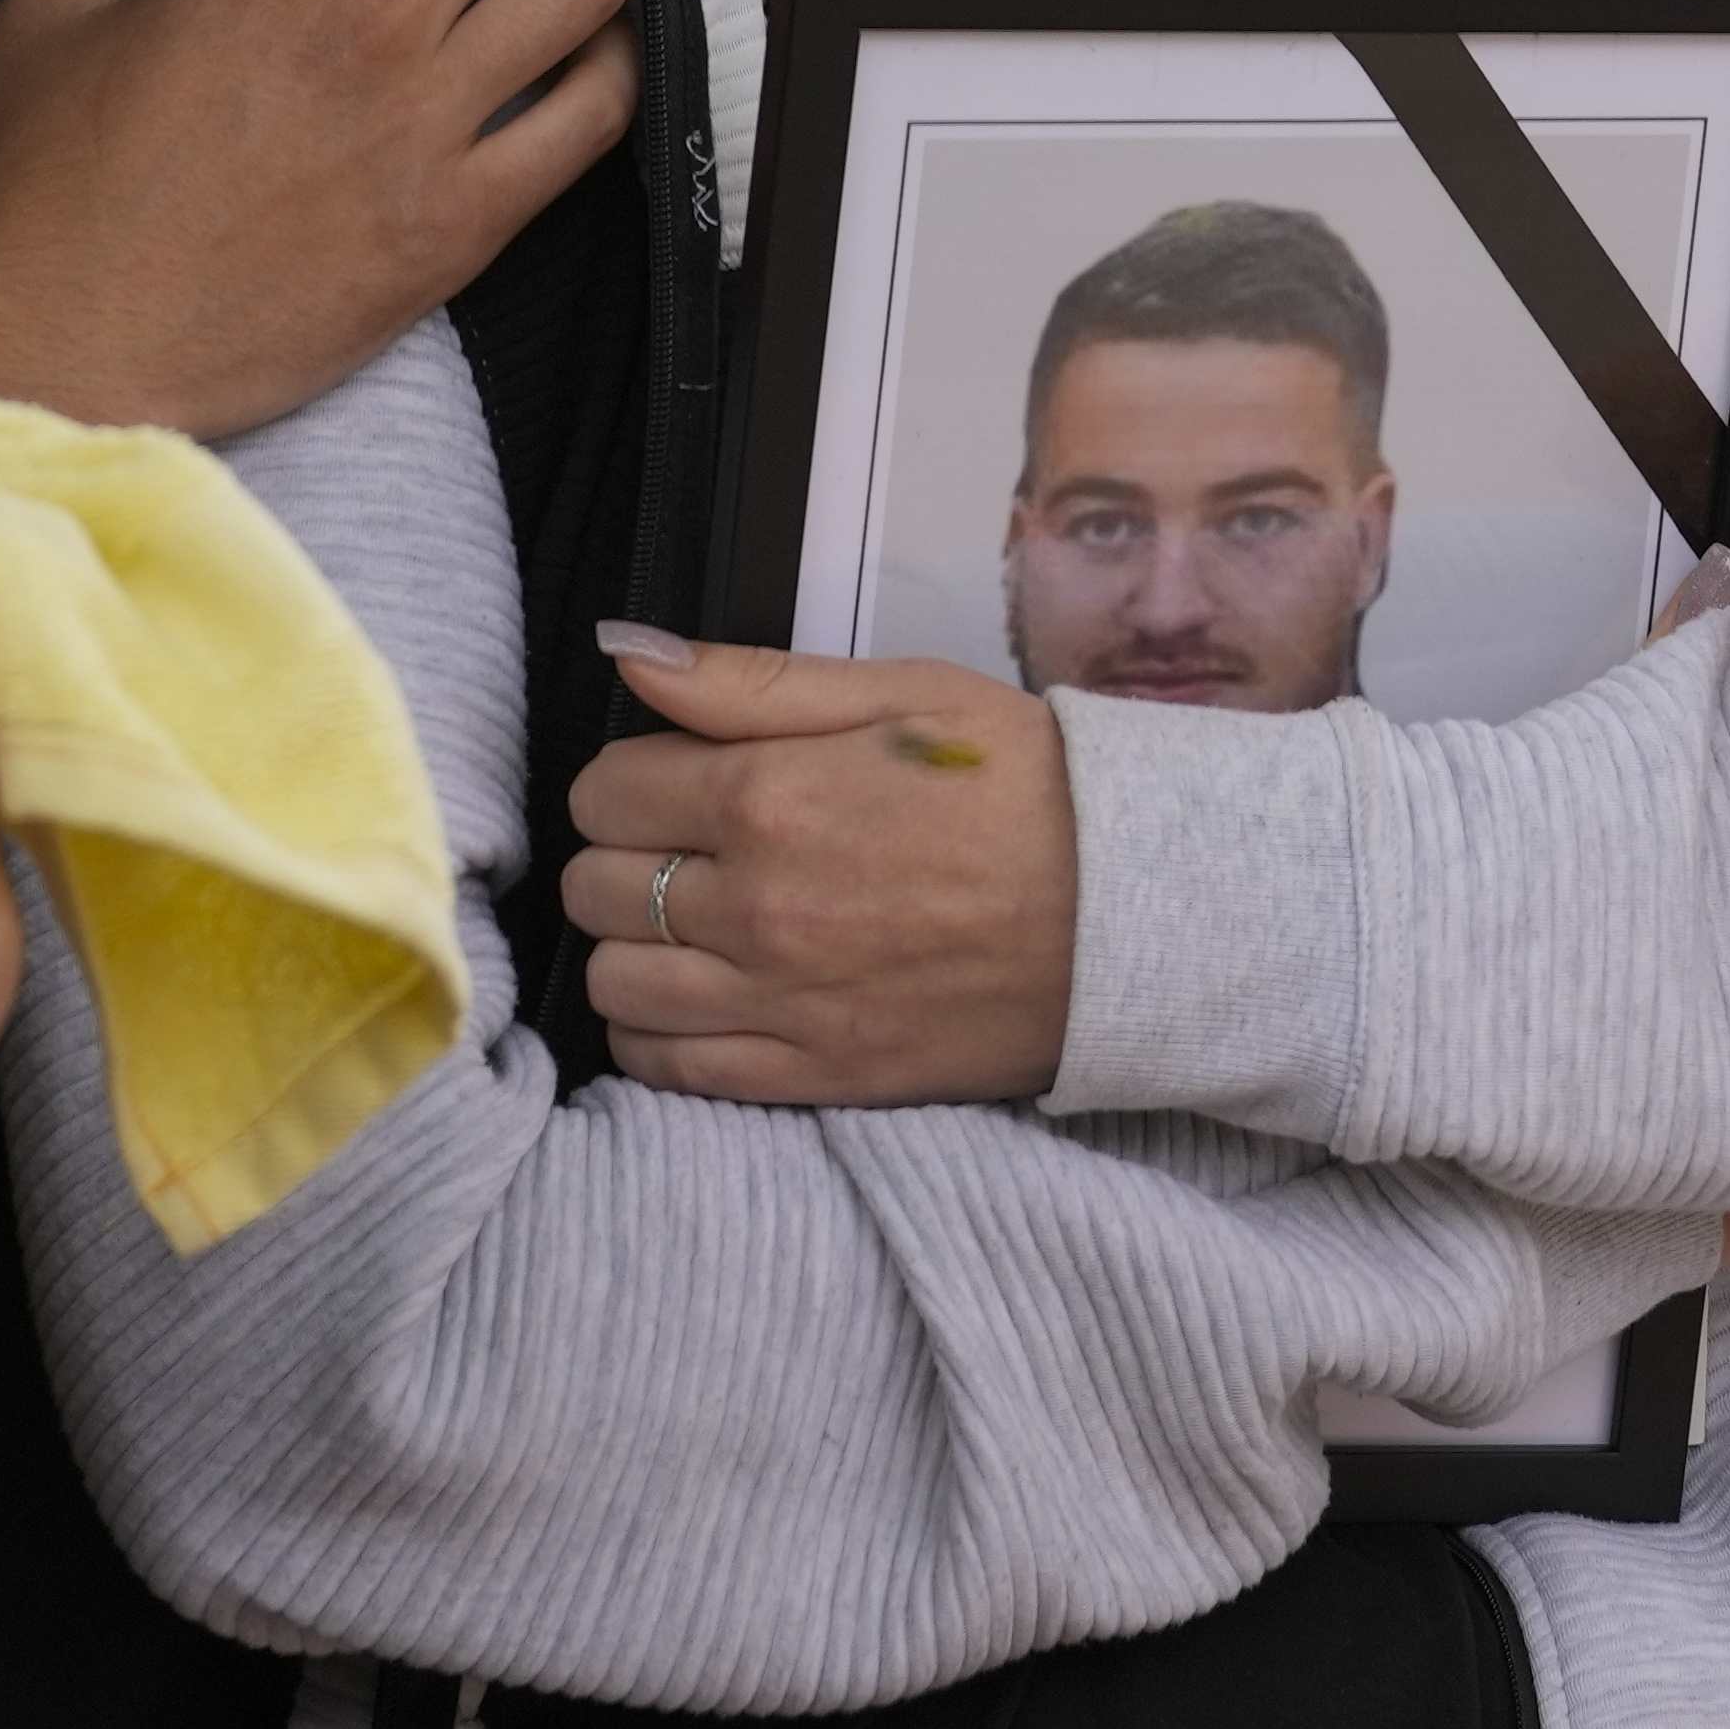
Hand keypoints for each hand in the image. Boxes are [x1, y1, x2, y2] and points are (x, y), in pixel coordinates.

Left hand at [562, 629, 1079, 1102]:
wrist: (1133, 911)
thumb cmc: (1028, 789)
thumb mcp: (903, 694)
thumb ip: (752, 682)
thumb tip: (627, 653)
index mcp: (773, 795)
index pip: (607, 789)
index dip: (633, 778)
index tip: (678, 782)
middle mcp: (757, 904)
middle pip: (596, 887)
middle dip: (624, 858)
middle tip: (689, 850)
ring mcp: (781, 1000)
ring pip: (617, 984)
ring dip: (635, 949)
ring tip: (694, 926)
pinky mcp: (814, 1075)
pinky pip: (668, 1068)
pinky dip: (656, 1035)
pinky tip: (702, 998)